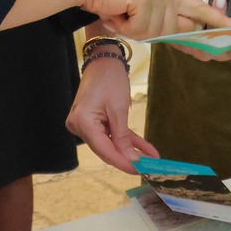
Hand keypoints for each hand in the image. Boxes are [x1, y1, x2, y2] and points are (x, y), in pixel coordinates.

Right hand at [65, 52, 158, 171]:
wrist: (104, 59)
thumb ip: (123, 138)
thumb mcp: (119, 109)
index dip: (123, 162)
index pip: (104, 150)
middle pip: (106, 149)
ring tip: (152, 159)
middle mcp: (79, 127)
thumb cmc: (110, 79)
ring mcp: (85, 125)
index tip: (140, 171)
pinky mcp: (93, 122)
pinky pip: (111, 134)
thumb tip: (132, 160)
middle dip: (129, 158)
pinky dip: (127, 140)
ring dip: (131, 149)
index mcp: (82, 123)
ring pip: (111, 143)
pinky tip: (146, 149)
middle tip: (149, 168)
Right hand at [77, 0, 230, 40]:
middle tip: (131, 18)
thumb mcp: (143, 10)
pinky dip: (125, 26)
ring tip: (121, 14)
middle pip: (177, 29)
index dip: (218, 20)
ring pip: (156, 33)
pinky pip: (141, 29)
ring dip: (133, 29)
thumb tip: (180, 33)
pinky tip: (117, 12)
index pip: (201, 10)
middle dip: (153, 30)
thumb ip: (163, 20)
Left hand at [175, 0, 230, 62]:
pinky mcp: (189, 46)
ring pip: (215, 50)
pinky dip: (198, 29)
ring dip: (218, 28)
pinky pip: (194, 43)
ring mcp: (207, 50)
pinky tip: (200, 13)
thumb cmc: (215, 3)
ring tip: (219, 3)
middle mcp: (225, 48)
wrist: (187, 3)